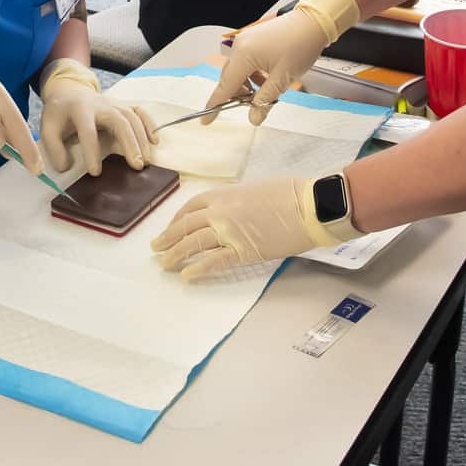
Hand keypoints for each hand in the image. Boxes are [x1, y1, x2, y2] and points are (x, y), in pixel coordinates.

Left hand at [39, 58, 158, 174]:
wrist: (69, 90)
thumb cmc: (59, 113)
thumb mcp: (47, 128)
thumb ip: (54, 148)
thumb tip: (66, 167)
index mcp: (80, 109)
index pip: (88, 130)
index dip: (92, 151)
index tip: (95, 172)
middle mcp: (100, 104)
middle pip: (119, 120)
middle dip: (129, 142)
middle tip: (136, 165)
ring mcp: (114, 103)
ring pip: (132, 117)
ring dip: (141, 138)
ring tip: (145, 161)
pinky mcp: (123, 105)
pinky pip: (140, 112)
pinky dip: (149, 125)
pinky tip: (155, 142)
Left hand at [151, 176, 353, 281]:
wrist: (309, 205)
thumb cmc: (288, 193)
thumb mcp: (254, 189)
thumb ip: (235, 201)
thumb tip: (230, 213)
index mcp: (223, 195)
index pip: (190, 208)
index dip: (176, 221)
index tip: (170, 229)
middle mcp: (220, 212)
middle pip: (185, 226)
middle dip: (168, 238)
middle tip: (156, 249)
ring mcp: (230, 231)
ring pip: (193, 244)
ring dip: (175, 254)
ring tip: (164, 264)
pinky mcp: (243, 250)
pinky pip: (214, 261)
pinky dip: (199, 268)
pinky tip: (188, 275)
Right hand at [208, 11, 325, 126]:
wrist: (314, 22)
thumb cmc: (300, 45)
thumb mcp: (283, 79)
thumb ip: (265, 100)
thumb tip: (254, 117)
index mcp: (244, 55)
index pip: (225, 86)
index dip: (215, 105)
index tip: (206, 120)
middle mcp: (240, 46)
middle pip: (229, 78)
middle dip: (237, 95)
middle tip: (250, 108)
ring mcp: (246, 41)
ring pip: (238, 70)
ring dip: (246, 86)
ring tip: (263, 95)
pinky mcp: (253, 39)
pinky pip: (245, 61)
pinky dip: (251, 75)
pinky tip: (265, 81)